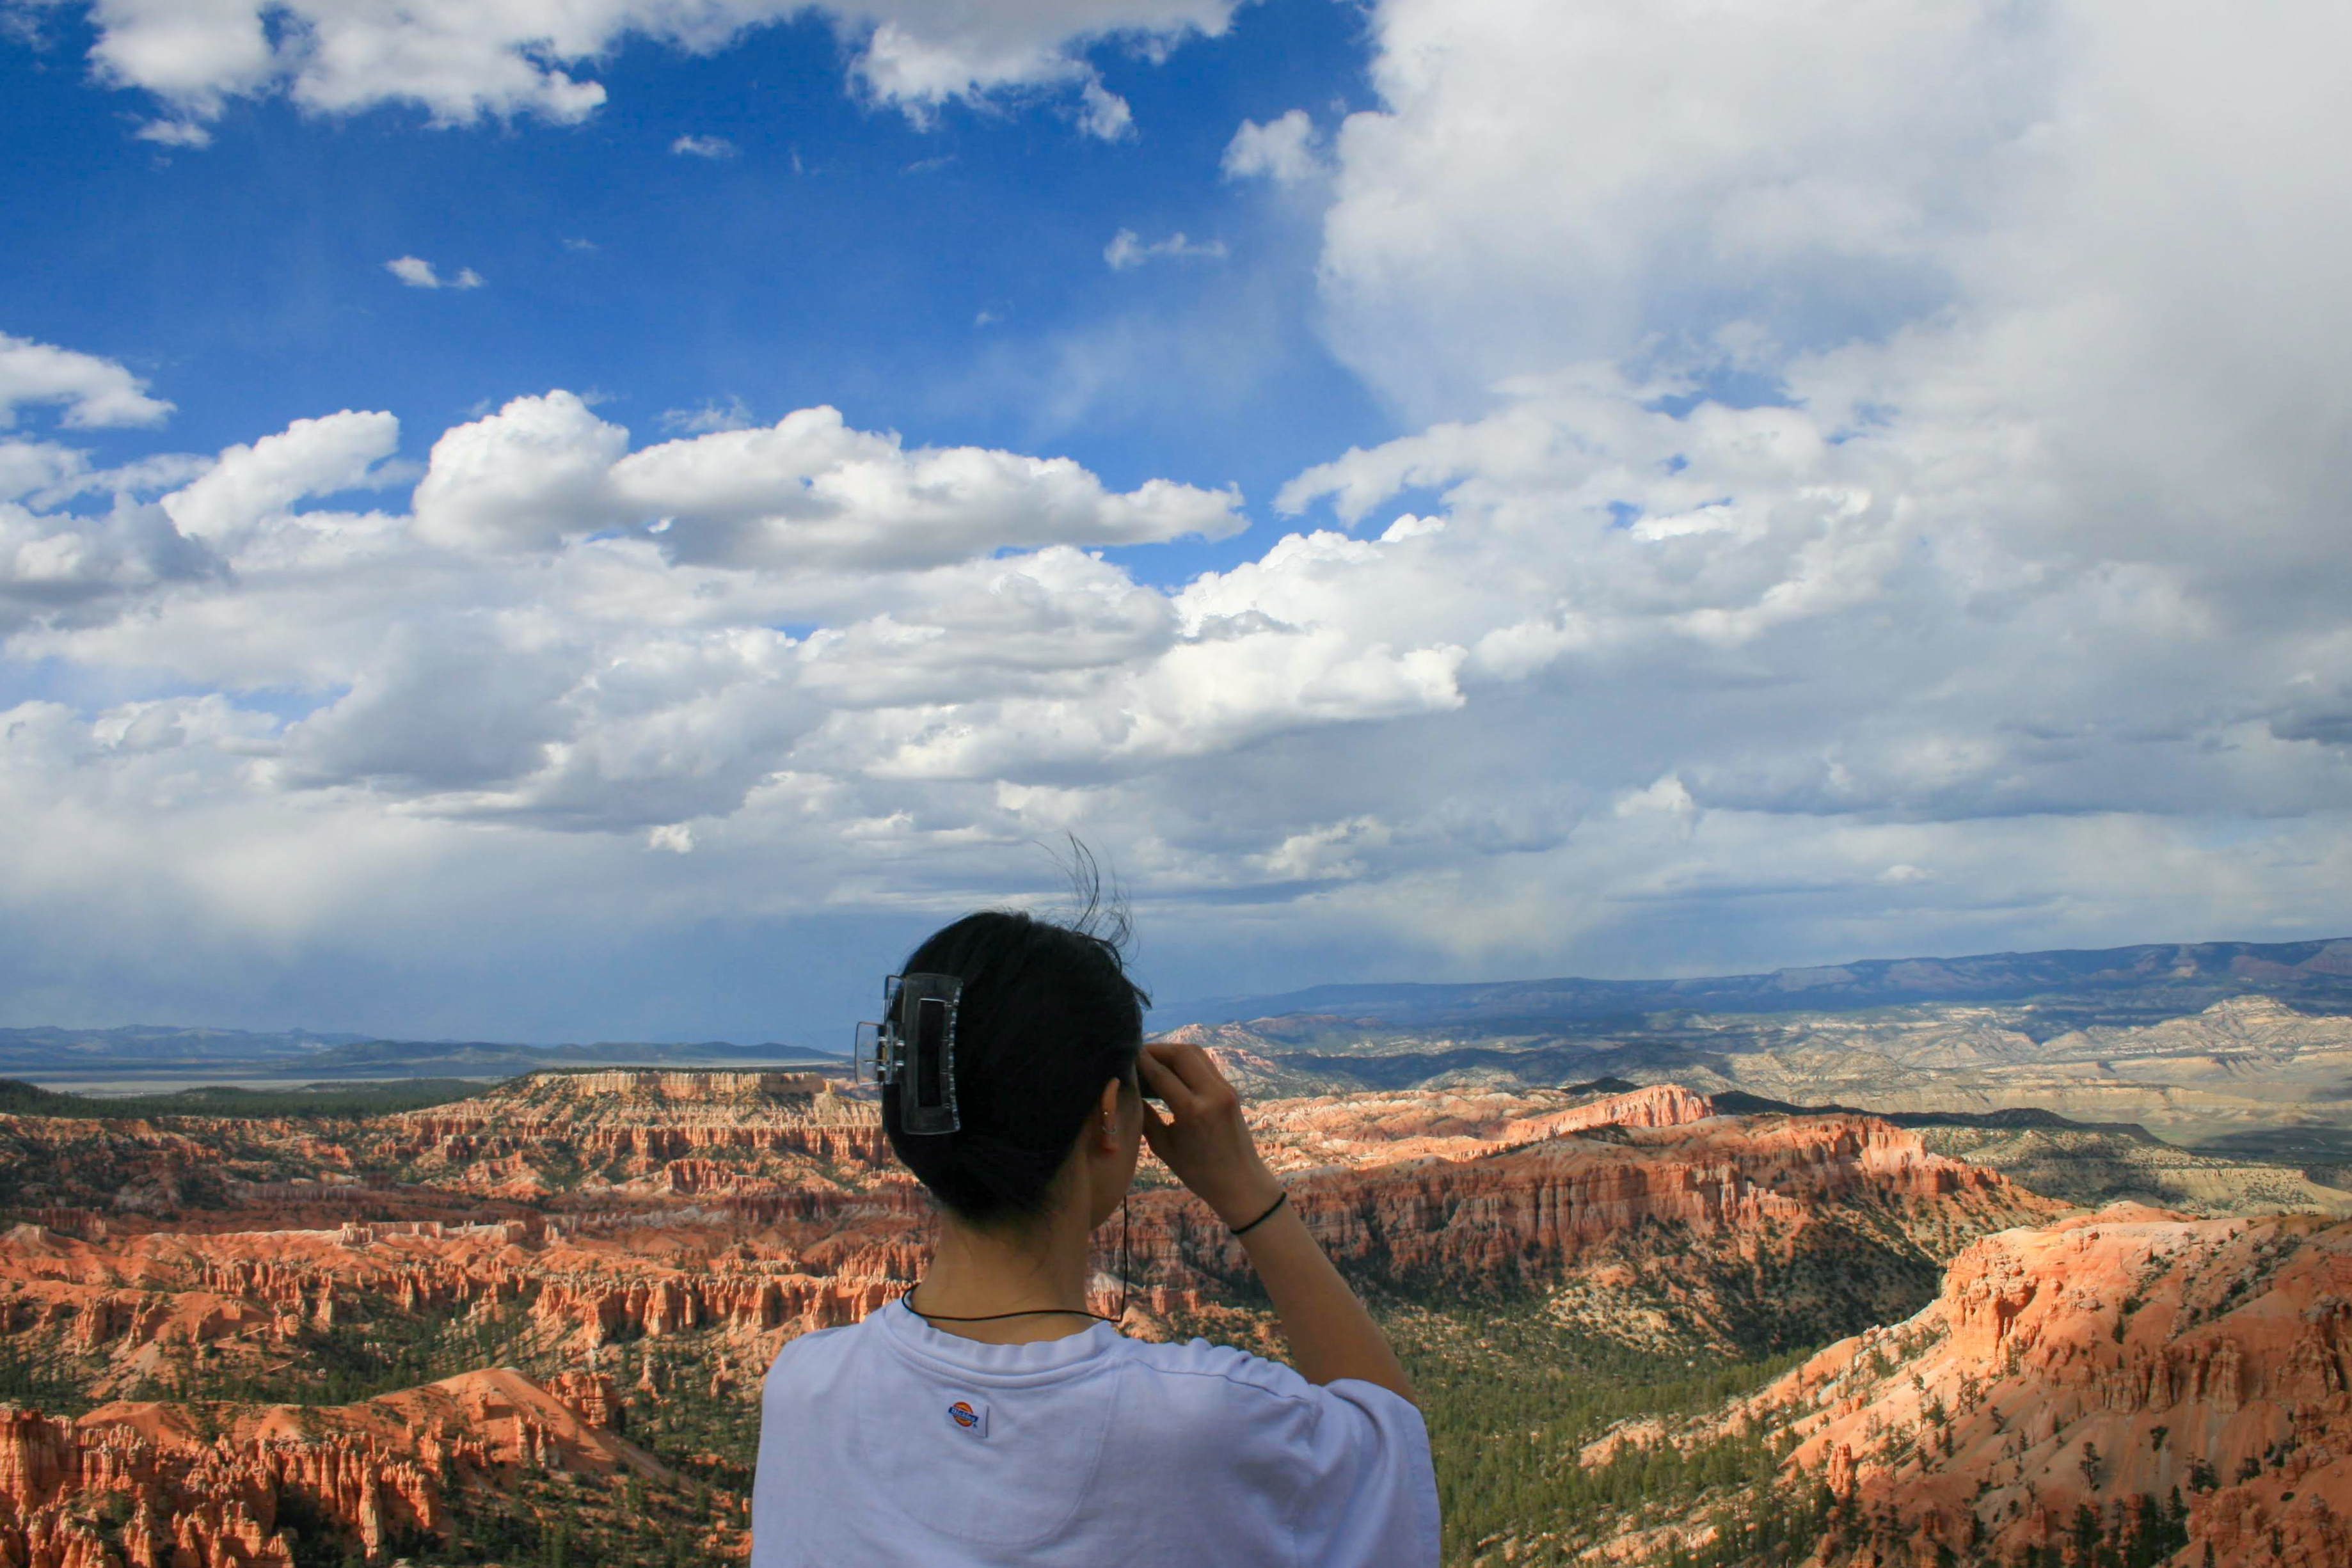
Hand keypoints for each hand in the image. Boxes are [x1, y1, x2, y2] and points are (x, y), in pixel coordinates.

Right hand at [1137, 1039, 1283, 1228]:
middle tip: (1136, 1056)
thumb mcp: (1164, 1147)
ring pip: (1196, 1054)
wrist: (1241, 1182)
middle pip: (1181, 1054)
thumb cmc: (1198, 1172)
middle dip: (1156, 1050)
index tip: (1123, 1055)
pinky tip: (1171, 1070)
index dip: (1140, 1061)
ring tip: (1152, 1061)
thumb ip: (1145, 1117)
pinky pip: (1205, 1064)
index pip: (1162, 1074)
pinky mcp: (1231, 1089)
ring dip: (1172, 1052)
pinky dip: (1186, 1061)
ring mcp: (1225, 1088)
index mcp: (1193, 1110)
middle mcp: (1212, 1093)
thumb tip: (1128, 1091)